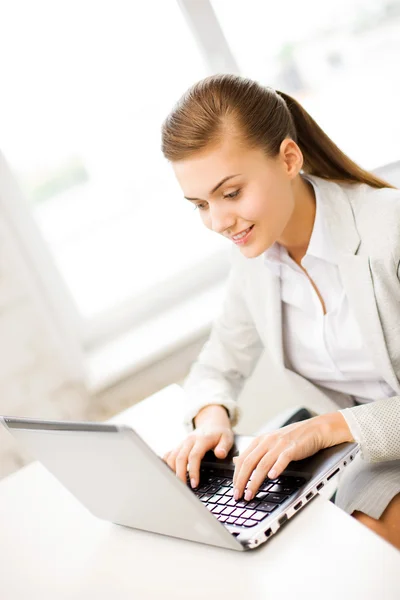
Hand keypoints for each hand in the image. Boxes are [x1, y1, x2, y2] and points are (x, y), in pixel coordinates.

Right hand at [162, 405, 232, 487]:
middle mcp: (189, 440)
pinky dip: (165, 464)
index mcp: (202, 439)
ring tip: (177, 484)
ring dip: (172, 471)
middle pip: (180, 458)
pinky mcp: (178, 445)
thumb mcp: (227, 438)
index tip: (194, 484)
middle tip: (183, 488)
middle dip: (180, 474)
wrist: (211, 422)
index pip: (194, 456)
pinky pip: (168, 454)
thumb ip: (224, 447)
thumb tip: (220, 454)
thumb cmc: (220, 433)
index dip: (193, 470)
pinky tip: (168, 474)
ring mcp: (182, 443)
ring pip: (172, 457)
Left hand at [233, 412, 352, 500]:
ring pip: (262, 464)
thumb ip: (253, 452)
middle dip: (241, 481)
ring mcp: (279, 445)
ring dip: (254, 481)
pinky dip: (276, 468)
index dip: (236, 475)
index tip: (234, 490)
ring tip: (250, 494)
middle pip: (249, 463)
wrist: (314, 429)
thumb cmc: (292, 438)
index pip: (242, 459)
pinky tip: (272, 477)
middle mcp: (267, 442)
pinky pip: (282, 458)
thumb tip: (235, 460)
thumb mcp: (269, 443)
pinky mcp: (292, 448)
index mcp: (260, 441)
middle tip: (238, 495)